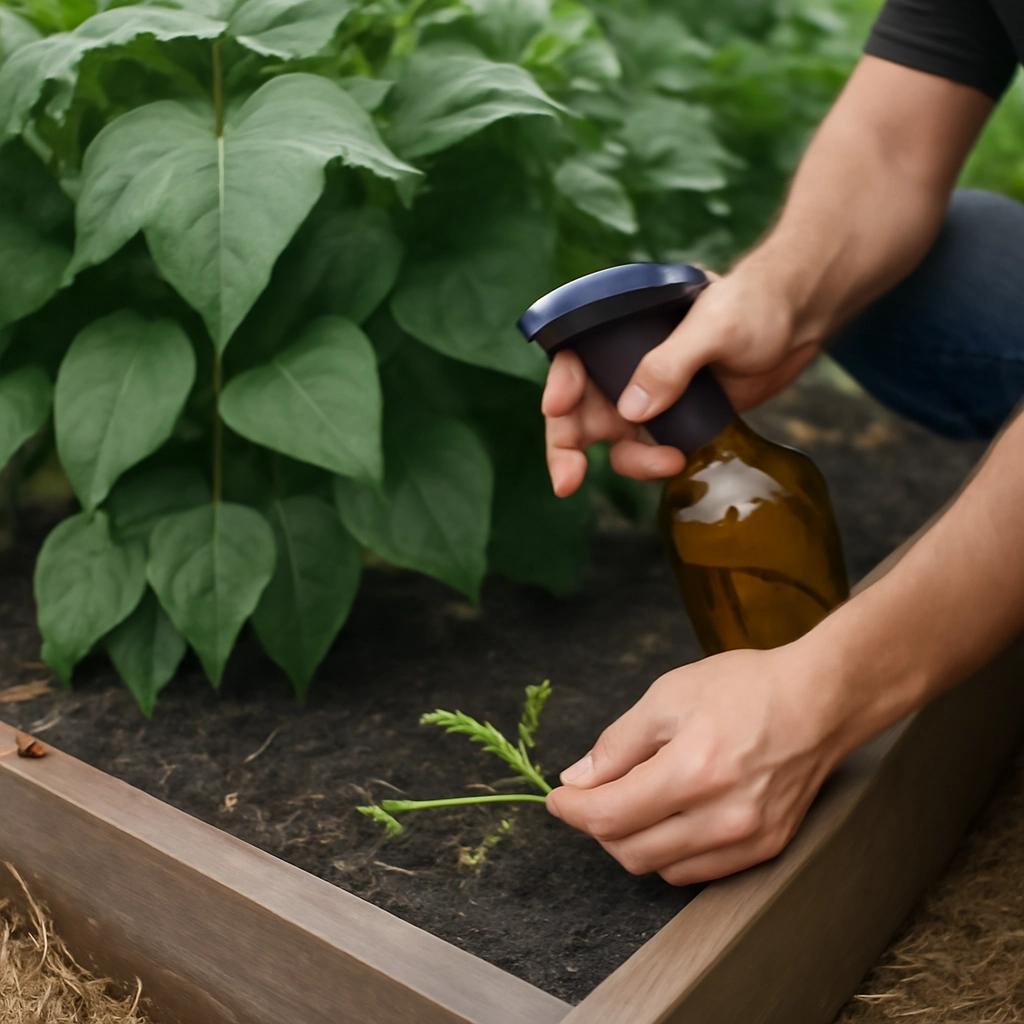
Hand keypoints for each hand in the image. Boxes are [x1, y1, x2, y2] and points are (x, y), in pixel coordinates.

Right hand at [542, 269, 819, 497]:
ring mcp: (650, 396)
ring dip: (627, 462)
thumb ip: (672, 362)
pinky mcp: (676, 420)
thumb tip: (630, 412)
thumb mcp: (715, 325)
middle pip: (579, 409)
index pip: (574, 356)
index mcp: (622, 327)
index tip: (557, 406)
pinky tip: (677, 463)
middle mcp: (624, 364)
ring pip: (612, 439)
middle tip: (568, 481)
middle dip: (567, 447)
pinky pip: (649, 451)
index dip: (560, 383)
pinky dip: (654, 465)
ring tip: (666, 464)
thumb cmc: (756, 303)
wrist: (799, 321)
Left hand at [545, 644, 850, 884]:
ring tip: (634, 801)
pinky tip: (669, 817)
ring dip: (633, 842)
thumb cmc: (747, 688)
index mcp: (694, 770)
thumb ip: (617, 743)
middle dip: (598, 826)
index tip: (558, 798)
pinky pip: (697, 871)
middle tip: (593, 795)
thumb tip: (578, 780)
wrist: (821, 700)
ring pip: (661, 869)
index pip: (609, 815)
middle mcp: (723, 816)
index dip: (572, 810)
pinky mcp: (767, 848)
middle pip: (630, 851)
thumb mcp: (668, 696)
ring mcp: (748, 839)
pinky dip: (670, 852)